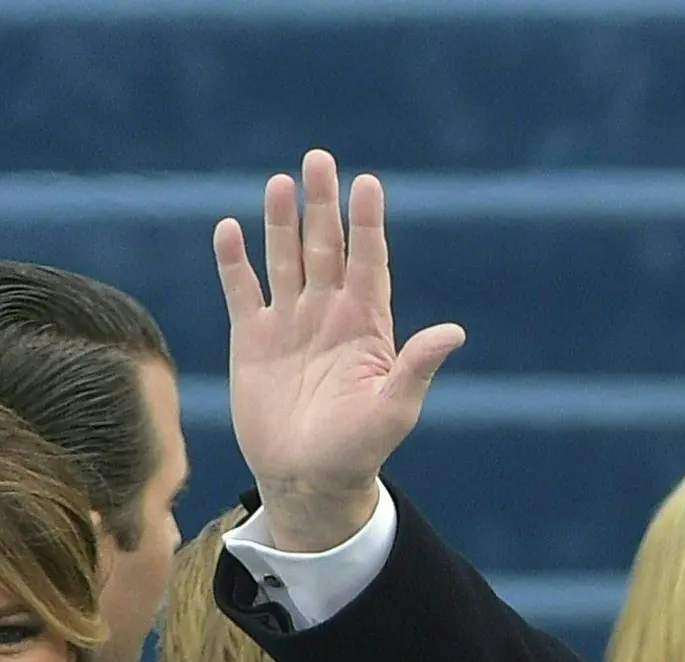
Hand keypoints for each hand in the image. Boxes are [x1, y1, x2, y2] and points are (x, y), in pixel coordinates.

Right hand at [214, 149, 466, 552]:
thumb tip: (454, 332)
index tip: (367, 183)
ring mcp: (290, 323)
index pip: (368, 261)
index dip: (367, 223)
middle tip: (318, 159)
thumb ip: (417, 367)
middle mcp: (329, 314)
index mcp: (366, 325)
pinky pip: (243, 291)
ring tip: (280, 183)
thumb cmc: (360, 449)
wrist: (309, 480)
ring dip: (280, 222)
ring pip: (285, 259)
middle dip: (322, 205)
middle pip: (326, 247)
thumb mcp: (395, 409)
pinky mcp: (253, 340)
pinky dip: (234, 262)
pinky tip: (230, 229)